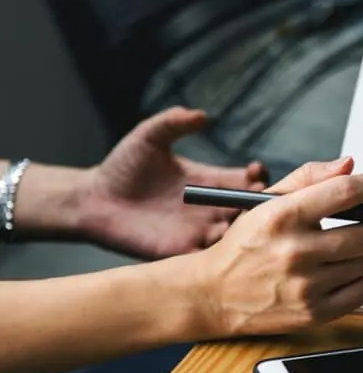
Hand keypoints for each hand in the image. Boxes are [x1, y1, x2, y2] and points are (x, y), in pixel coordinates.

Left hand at [84, 106, 268, 258]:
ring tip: (235, 219)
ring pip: (233, 235)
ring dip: (240, 230)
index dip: (258, 177)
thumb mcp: (149, 137)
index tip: (257, 172)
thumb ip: (172, 123)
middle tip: (256, 198)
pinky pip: (208, 257)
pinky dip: (218, 253)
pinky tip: (219, 242)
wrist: (94, 200)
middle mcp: (210, 207)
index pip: (245, 181)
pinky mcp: (181, 251)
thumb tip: (201, 115)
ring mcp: (198, 231)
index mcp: (209, 180)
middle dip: (257, 205)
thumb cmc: (123, 166)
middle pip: (247, 209)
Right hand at [187, 156, 362, 336]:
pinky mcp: (313, 313)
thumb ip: (309, 178)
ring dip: (362, 253)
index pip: (344, 192)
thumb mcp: (268, 202)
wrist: (214, 294)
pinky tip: (339, 274)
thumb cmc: (245, 243)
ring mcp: (305, 286)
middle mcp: (295, 251)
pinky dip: (359, 280)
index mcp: (283, 216)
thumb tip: (350, 166)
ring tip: (340, 252)